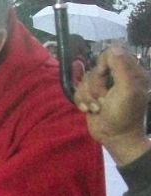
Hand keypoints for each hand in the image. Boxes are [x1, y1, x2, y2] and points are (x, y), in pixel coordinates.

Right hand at [74, 45, 150, 165]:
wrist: (114, 137)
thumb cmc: (124, 114)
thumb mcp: (126, 89)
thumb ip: (121, 67)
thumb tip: (113, 46)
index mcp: (129, 72)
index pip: (111, 54)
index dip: (104, 64)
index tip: (105, 76)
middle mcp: (115, 77)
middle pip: (95, 69)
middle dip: (95, 86)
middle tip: (103, 99)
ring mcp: (102, 88)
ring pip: (84, 81)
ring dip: (88, 96)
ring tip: (97, 108)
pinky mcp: (91, 97)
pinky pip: (78, 91)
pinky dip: (81, 102)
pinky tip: (89, 110)